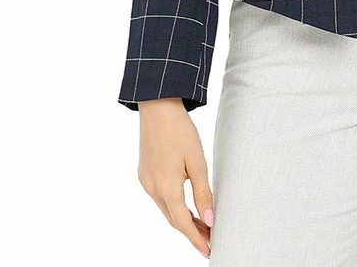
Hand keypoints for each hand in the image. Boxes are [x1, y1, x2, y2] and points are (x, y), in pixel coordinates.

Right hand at [137, 98, 213, 258]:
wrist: (157, 106)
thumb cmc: (180, 130)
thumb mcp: (197, 161)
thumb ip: (203, 193)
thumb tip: (209, 219)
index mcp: (166, 187)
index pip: (183, 223)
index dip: (197, 239)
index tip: (209, 250)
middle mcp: (152, 189)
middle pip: (174, 219)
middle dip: (192, 231)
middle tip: (211, 238)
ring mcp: (146, 181)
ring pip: (166, 209)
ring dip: (183, 218)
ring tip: (203, 223)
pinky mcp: (144, 174)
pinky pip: (160, 197)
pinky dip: (174, 205)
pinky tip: (186, 204)